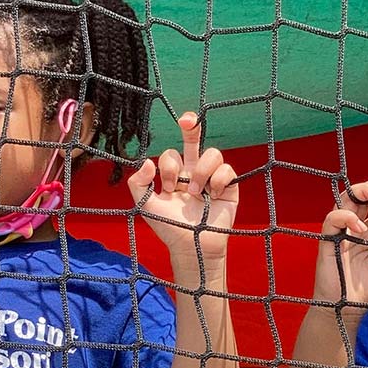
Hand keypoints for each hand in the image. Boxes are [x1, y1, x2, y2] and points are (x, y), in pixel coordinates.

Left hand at [126, 112, 237, 263]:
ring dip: (201, 171)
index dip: (169, 166)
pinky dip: (218, 179)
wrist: (191, 247)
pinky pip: (227, 169)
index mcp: (175, 175)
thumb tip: (147, 162)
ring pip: (212, 153)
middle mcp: (194, 172)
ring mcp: (212, 178)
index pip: (171, 154)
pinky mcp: (229, 187)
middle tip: (186, 120)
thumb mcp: (146, 206)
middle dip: (191, 125)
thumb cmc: (169, 228)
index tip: (168, 187)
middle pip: (194, 139)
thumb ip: (138, 183)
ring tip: (196, 193)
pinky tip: (212, 195)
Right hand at [311, 179, 367, 307]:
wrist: (347, 311)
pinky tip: (362, 228)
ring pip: (346, 200)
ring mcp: (339, 233)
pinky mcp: (327, 242)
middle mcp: (353, 229)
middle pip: (361, 196)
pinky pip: (332, 220)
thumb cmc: (364, 292)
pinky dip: (347, 218)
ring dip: (364, 191)